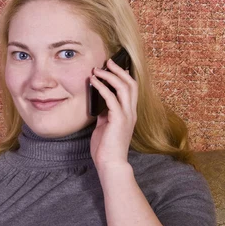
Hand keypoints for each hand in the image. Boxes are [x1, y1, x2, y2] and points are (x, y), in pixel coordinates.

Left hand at [89, 58, 137, 174]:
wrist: (110, 163)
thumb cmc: (106, 148)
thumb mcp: (105, 126)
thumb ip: (105, 114)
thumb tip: (98, 103)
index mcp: (129, 114)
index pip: (131, 89)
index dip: (124, 75)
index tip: (113, 66)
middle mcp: (131, 112)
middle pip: (131, 84)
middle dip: (119, 70)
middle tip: (107, 61)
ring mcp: (126, 116)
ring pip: (123, 88)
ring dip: (110, 76)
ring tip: (97, 69)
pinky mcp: (118, 120)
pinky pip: (111, 98)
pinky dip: (102, 88)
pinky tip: (93, 82)